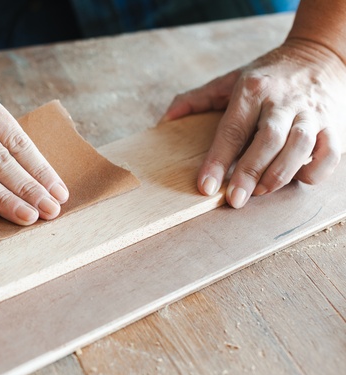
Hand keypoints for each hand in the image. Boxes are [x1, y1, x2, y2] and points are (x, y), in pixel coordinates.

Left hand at [162, 39, 345, 207]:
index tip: (205, 186)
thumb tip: (164, 122)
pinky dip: (314, 171)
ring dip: (279, 174)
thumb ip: (196, 100)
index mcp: (253, 90)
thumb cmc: (266, 76)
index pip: (232, 129)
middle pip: (268, 139)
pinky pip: (329, 154)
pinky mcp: (335, 125)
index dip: (218, 160)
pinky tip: (295, 179)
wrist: (319, 55)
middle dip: (250, 173)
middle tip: (235, 200)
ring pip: (300, 146)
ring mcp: (311, 113)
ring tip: (260, 192)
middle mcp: (283, 101)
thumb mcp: (229, 80)